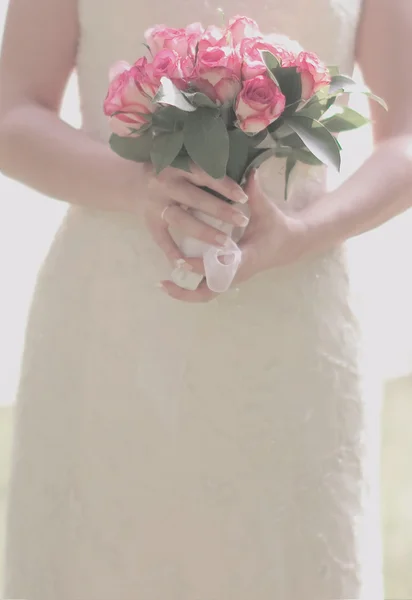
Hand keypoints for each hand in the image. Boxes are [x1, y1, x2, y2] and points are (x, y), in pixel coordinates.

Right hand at [140, 162, 249, 270]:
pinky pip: (163, 240)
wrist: (133, 184)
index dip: (223, 185)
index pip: (203, 174)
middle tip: (242, 221)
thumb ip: (215, 171)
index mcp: (176, 166)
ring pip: (182, 220)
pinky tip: (189, 263)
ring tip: (225, 243)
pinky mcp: (150, 223)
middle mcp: (164, 184)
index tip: (244, 197)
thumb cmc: (171, 175)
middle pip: (194, 198)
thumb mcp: (187, 165)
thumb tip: (253, 175)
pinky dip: (174, 252)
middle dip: (220, 210)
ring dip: (204, 232)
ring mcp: (156, 205)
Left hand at [160, 169, 309, 301]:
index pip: (220, 268)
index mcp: (247, 258)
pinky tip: (172, 280)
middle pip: (209, 291)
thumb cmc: (275, 226)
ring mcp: (231, 278)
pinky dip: (190, 287)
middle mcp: (236, 273)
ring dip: (184, 292)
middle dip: (186, 290)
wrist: (288, 245)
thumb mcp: (266, 211)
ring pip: (205, 294)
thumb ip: (255, 194)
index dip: (201, 266)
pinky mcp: (227, 277)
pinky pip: (206, 288)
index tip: (182, 260)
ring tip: (162, 285)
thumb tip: (250, 172)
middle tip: (165, 281)